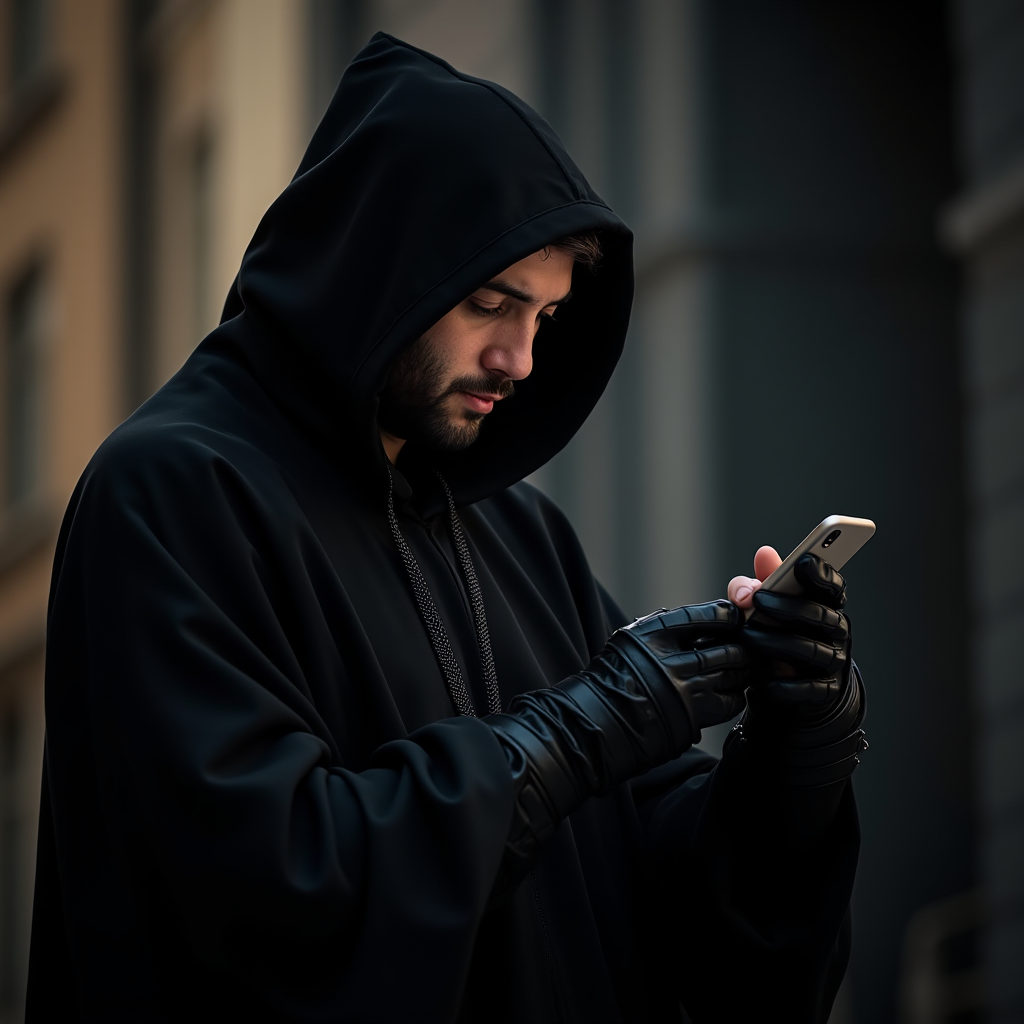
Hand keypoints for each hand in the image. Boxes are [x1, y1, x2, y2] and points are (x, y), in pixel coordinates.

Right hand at [485, 600, 750, 885]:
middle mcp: (671, 660)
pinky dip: (736, 694)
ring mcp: (683, 691)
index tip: (733, 619)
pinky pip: (730, 702)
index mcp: (654, 633)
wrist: (592, 723)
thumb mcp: (634, 639)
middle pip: (729, 647)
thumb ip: (670, 629)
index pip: (710, 616)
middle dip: (743, 646)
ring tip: (741, 667)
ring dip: (743, 670)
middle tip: (748, 645)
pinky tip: (730, 691)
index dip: (728, 617)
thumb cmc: (613, 678)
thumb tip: (716, 619)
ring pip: (734, 674)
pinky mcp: (691, 718)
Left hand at [725, 549, 865, 786]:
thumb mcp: (767, 605)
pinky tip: (760, 678)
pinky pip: (807, 687)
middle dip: (787, 607)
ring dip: (776, 642)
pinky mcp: (825, 691)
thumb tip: (764, 553)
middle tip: (756, 600)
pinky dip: (782, 683)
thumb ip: (762, 579)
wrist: (794, 685)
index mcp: (827, 605)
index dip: (822, 573)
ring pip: (811, 650)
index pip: (833, 586)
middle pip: (820, 616)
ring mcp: (833, 661)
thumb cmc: (778, 631)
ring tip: (746, 635)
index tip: (803, 561)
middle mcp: (836, 631)